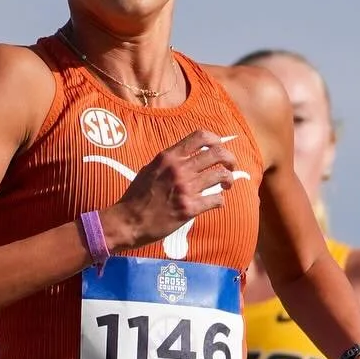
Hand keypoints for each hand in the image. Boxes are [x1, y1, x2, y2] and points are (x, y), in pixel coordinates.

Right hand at [102, 130, 242, 250]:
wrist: (128, 221)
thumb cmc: (136, 197)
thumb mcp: (150, 169)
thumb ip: (169, 161)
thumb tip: (187, 157)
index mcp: (169, 157)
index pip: (200, 137)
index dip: (216, 140)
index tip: (219, 147)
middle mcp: (179, 169)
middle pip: (217, 154)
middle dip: (229, 159)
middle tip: (231, 166)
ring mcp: (186, 189)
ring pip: (221, 176)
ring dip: (228, 179)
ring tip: (226, 185)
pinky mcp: (189, 209)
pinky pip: (216, 200)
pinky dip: (220, 200)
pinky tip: (216, 202)